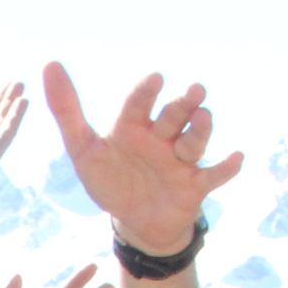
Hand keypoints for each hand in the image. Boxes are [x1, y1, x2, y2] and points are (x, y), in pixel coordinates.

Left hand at [44, 64, 243, 257]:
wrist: (134, 223)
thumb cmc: (110, 181)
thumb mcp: (83, 149)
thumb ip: (66, 111)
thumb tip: (49, 64)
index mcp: (133, 127)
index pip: (139, 104)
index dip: (147, 92)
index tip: (154, 79)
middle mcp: (161, 138)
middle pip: (175, 115)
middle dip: (184, 104)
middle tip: (194, 90)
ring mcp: (180, 161)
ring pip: (195, 139)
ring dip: (201, 128)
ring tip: (203, 118)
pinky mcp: (195, 185)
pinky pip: (214, 175)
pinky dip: (226, 168)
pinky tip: (238, 158)